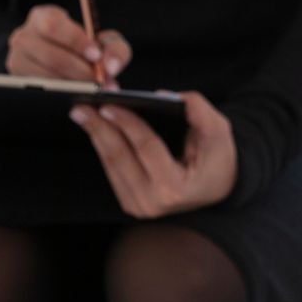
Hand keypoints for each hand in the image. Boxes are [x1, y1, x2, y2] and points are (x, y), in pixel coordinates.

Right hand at [7, 4, 132, 83]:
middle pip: (49, 55)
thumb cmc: (87, 48)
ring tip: (92, 90)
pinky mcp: (18, 81)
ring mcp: (17, 60)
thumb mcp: (104, 42)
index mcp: (42, 17)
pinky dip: (62, 95)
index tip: (96, 55)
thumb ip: (114, 49)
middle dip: (78, 70)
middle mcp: (23, 37)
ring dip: (72, 85)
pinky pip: (40, 92)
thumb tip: (111, 67)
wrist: (71, 64)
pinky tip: (78, 95)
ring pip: (43, 77)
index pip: (53, 25)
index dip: (75, 41)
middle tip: (99, 80)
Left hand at [70, 91, 237, 216]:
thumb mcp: (218, 129)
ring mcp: (138, 206)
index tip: (107, 104)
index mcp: (174, 187)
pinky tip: (97, 128)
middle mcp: (152, 202)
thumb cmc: (219, 156)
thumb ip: (196, 108)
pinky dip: (104, 146)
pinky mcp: (130, 203)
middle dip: (99, 128)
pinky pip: (112, 170)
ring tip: (84, 113)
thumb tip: (159, 95)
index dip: (126, 123)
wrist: (220, 187)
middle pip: (119, 158)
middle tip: (81, 106)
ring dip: (97, 136)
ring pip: (110, 164)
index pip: (146, 148)